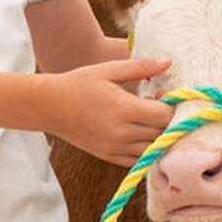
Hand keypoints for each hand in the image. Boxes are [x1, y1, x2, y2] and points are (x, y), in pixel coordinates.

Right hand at [41, 56, 174, 165]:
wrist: (49, 106)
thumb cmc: (79, 83)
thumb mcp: (109, 70)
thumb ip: (141, 67)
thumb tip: (168, 61)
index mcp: (124, 109)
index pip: (165, 115)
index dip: (172, 106)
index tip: (164, 96)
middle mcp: (122, 133)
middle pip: (163, 133)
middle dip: (169, 121)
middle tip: (159, 106)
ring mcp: (116, 148)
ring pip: (154, 149)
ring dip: (159, 136)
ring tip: (150, 120)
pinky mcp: (110, 157)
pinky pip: (139, 159)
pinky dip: (146, 149)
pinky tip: (141, 133)